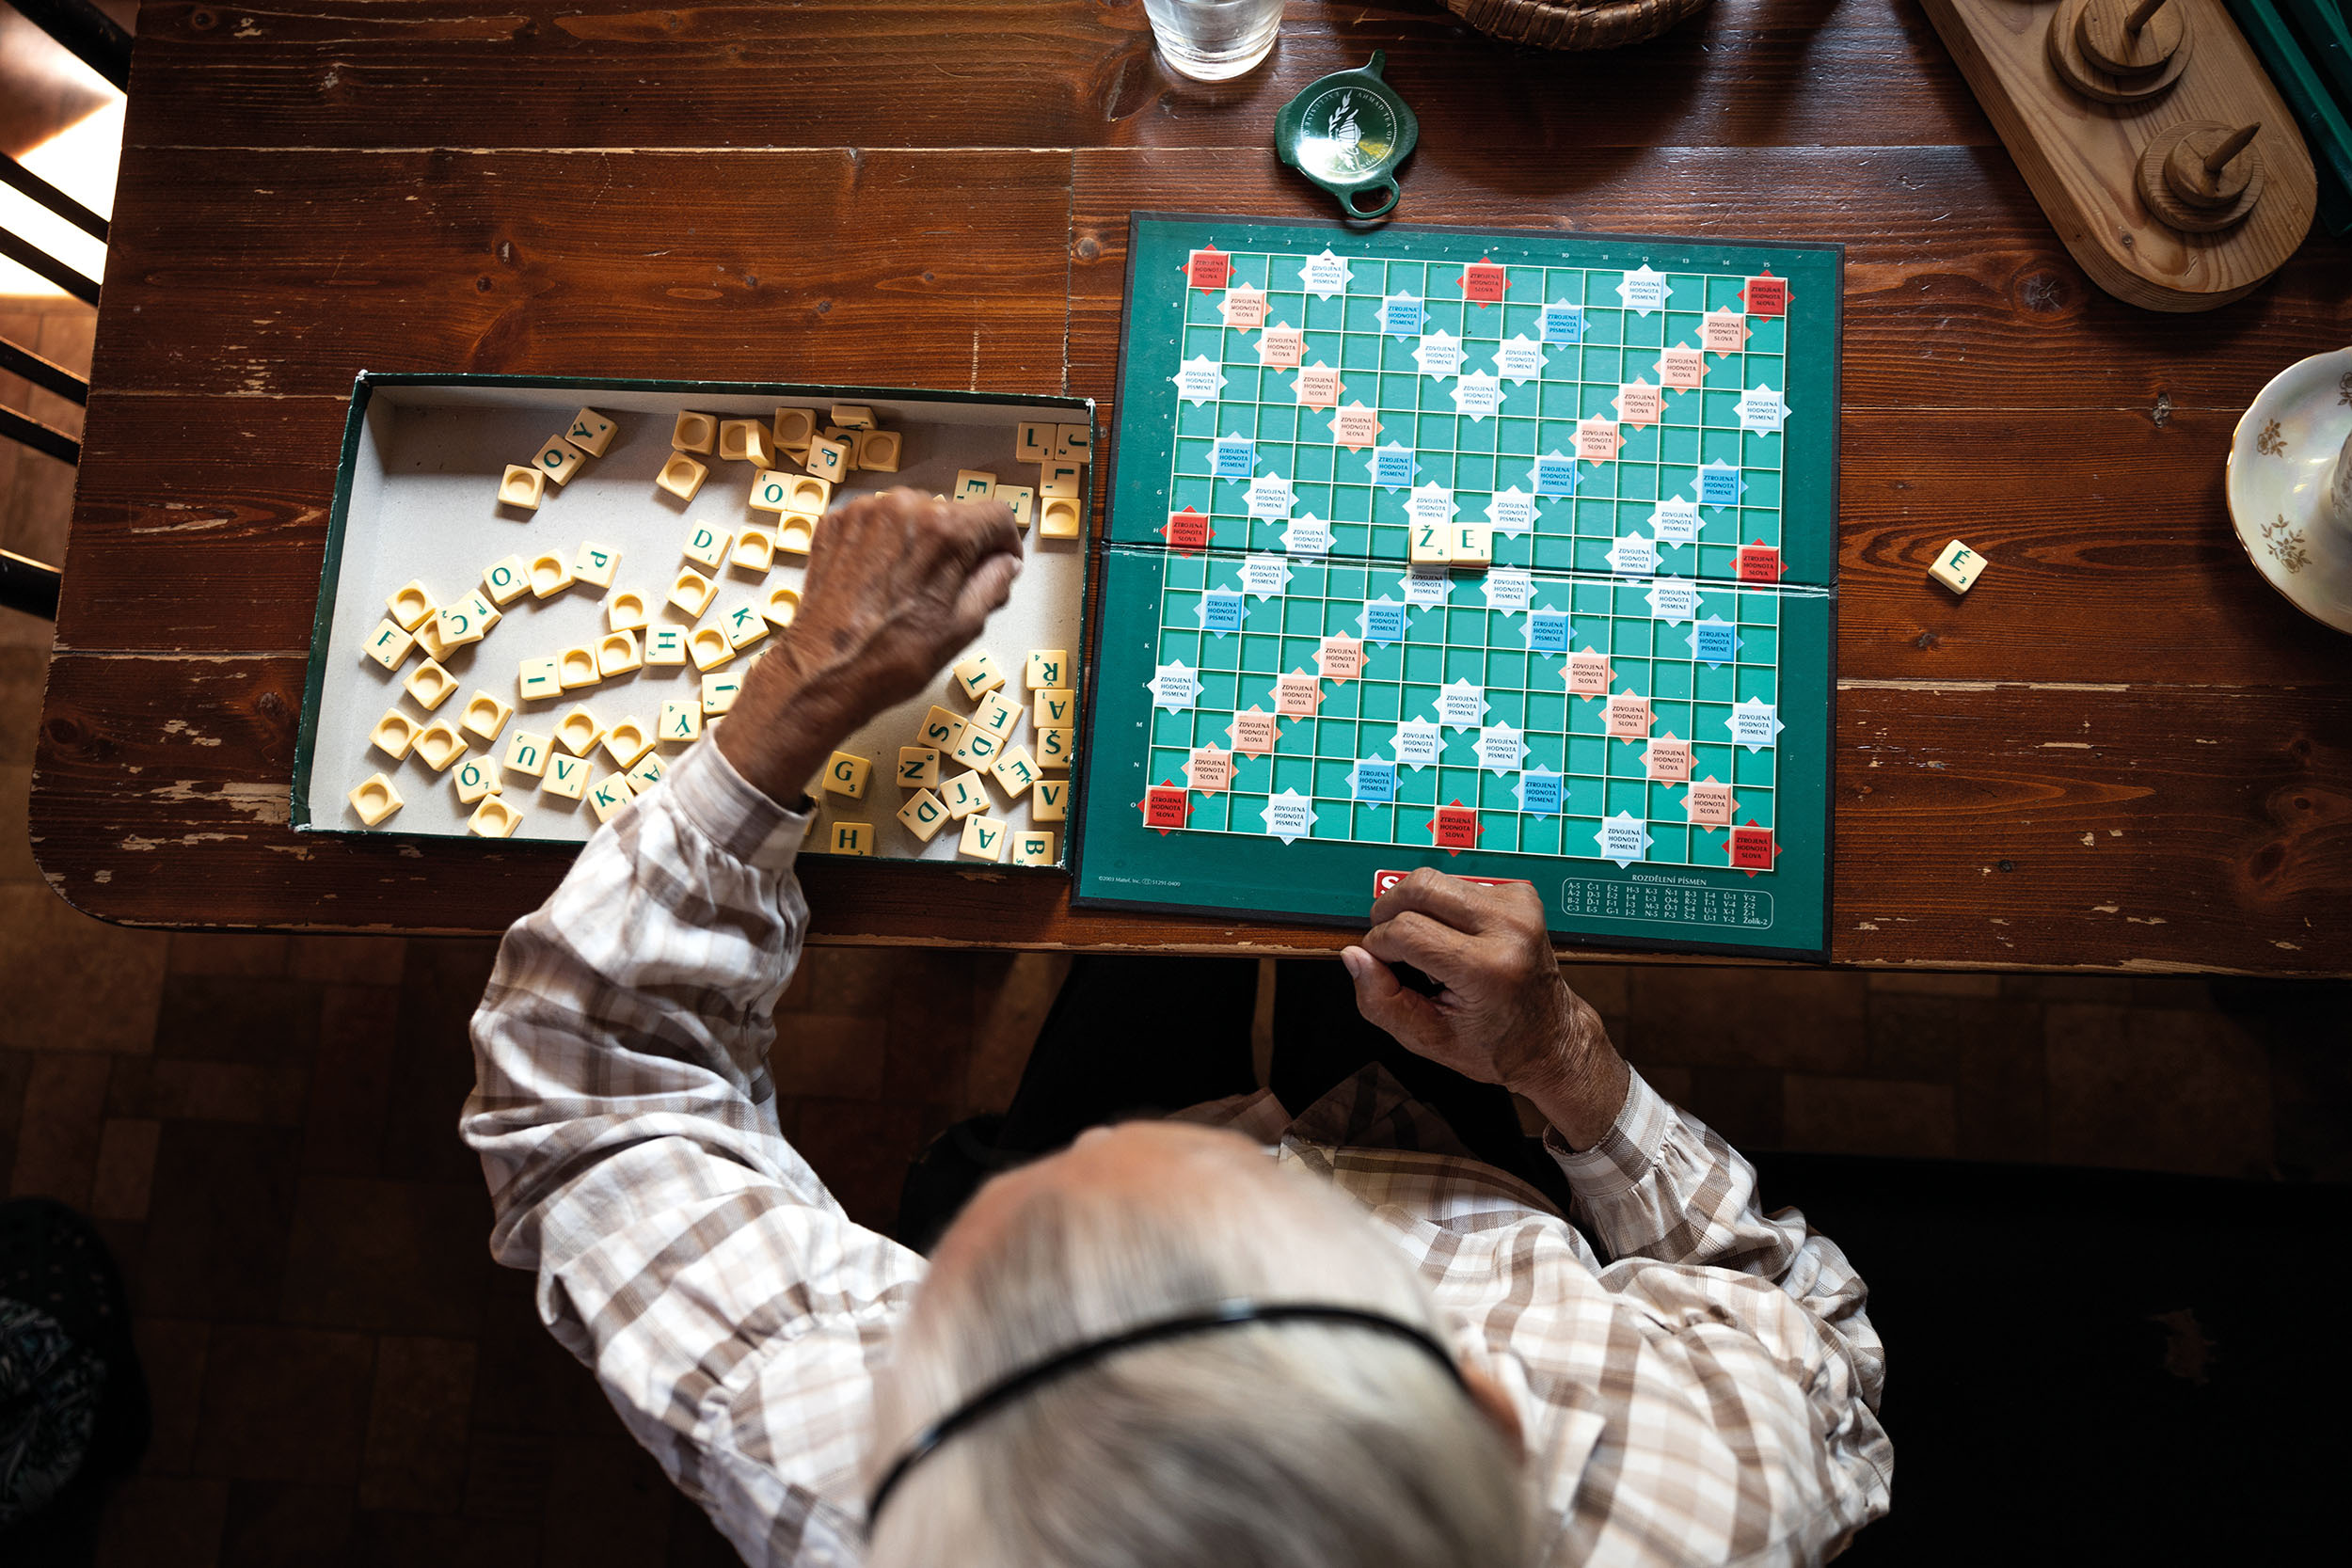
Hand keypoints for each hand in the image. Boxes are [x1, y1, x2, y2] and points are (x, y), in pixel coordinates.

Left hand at [719, 489, 1022, 801]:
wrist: (824, 671)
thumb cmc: (892, 657)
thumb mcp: (963, 626)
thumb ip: (993, 583)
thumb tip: (1004, 564)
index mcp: (943, 530)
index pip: (996, 515)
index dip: (1006, 542)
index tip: (1001, 562)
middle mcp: (903, 507)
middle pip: (953, 513)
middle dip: (962, 545)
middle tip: (955, 586)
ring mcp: (865, 512)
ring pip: (914, 515)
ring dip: (923, 542)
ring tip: (912, 586)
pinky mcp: (837, 523)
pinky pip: (879, 522)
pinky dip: (888, 544)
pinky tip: (883, 580)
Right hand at [1340, 869, 1629, 1149]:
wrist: (1550, 1039)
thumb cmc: (1493, 1045)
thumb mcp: (1428, 1040)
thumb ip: (1380, 1000)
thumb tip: (1354, 955)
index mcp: (1488, 969)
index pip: (1405, 931)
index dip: (1378, 946)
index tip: (1380, 966)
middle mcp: (1508, 927)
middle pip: (1419, 887)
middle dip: (1388, 911)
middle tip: (1387, 943)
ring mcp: (1519, 906)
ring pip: (1435, 881)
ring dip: (1415, 908)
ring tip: (1424, 947)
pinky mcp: (1520, 895)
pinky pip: (1457, 886)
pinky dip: (1441, 907)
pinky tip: (1450, 938)